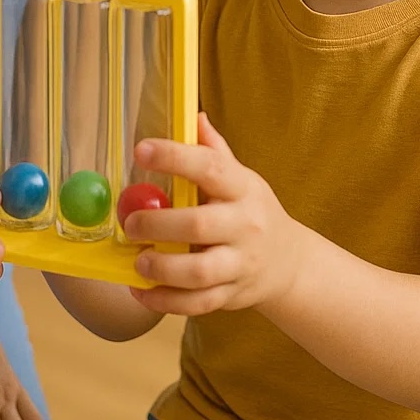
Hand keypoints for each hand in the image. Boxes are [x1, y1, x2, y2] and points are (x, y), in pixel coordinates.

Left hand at [126, 113, 302, 316]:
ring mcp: (240, 264)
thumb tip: (192, 115)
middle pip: (199, 225)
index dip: (174, 158)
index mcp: (244, 189)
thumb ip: (214, 151)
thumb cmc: (252, 211)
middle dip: (158, 225)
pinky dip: (164, 301)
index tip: (141, 151)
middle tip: (131, 223)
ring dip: (162, 268)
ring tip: (138, 261)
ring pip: (199, 272)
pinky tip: (140, 290)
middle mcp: (246, 226)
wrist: (288, 262)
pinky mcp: (232, 295)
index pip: (210, 168)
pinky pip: (196, 304)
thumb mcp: (241, 178)